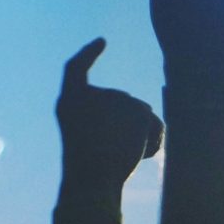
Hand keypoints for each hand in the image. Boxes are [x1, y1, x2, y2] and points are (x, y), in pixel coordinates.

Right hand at [56, 38, 162, 189]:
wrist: (91, 183)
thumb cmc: (89, 172)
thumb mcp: (91, 143)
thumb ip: (108, 123)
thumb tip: (145, 114)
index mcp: (69, 102)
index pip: (76, 70)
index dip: (88, 54)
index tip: (102, 41)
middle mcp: (89, 94)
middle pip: (122, 100)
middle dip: (130, 126)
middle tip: (120, 154)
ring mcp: (112, 98)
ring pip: (141, 112)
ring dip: (142, 135)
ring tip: (125, 157)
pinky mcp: (134, 107)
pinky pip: (155, 123)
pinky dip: (154, 140)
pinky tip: (141, 155)